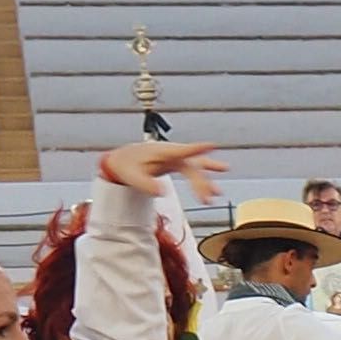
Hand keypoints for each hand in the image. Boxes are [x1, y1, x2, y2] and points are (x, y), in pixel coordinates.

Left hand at [100, 139, 225, 201]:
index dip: (197, 148)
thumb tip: (162, 192)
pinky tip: (208, 190)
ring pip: (195, 168)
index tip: (211, 145)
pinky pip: (192, 172)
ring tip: (217, 192)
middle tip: (210, 194)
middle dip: (202, 180)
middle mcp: (172, 153)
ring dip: (206, 180)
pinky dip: (200, 181)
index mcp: (162, 152)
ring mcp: (175, 158)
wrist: (122, 160)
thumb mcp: (132, 176)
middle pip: (192, 165)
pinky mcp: (175, 163)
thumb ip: (146, 184)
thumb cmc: (126, 164)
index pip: (182, 150)